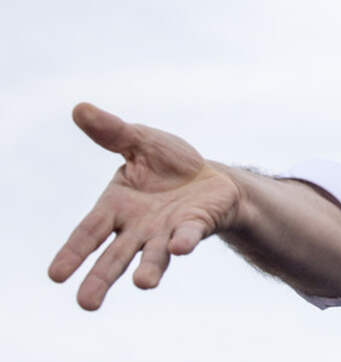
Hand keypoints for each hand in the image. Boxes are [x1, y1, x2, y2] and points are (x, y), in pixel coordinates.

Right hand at [48, 103, 240, 309]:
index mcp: (116, 207)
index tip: (55, 276)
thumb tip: (80, 108)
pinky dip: (184, 242)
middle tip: (86, 304)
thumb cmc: (170, 165)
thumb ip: (113, 133)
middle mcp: (138, 227)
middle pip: (114, 257)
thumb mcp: (141, 141)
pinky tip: (180, 248)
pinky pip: (188, 236)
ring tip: (142, 284)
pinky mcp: (195, 227)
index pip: (88, 232)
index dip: (72, 253)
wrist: (212, 178)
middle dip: (100, 280)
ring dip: (148, 270)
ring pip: (153, 257)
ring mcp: (166, 232)